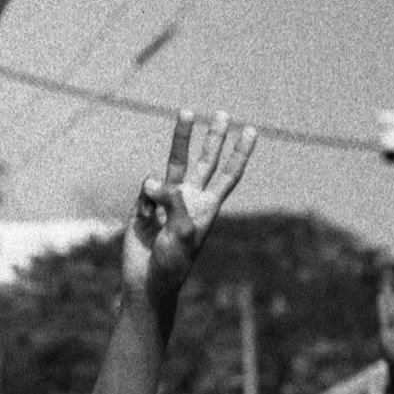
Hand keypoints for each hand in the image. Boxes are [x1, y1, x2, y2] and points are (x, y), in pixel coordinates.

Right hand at [120, 110, 256, 313]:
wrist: (146, 282)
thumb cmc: (172, 264)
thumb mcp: (182, 232)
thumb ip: (174, 201)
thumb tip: (156, 181)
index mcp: (207, 207)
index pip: (228, 174)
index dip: (240, 153)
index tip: (251, 131)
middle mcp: (189, 199)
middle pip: (206, 161)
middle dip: (214, 138)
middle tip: (222, 114)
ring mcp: (165, 201)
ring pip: (175, 163)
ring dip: (182, 136)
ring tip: (186, 111)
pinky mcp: (143, 206)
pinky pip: (145, 190)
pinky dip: (145, 201)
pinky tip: (145, 221)